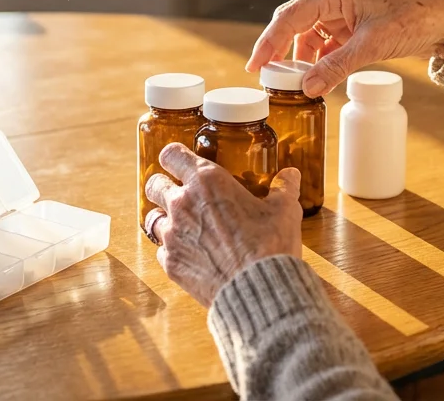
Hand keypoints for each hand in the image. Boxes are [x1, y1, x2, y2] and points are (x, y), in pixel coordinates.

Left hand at [144, 143, 302, 306]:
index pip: (172, 155)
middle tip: (179, 193)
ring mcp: (173, 235)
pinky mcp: (171, 263)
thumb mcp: (284, 210)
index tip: (180, 162)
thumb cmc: (269, 244)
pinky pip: (161, 250)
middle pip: (154, 184)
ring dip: (165, 219)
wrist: (257, 289)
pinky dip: (172, 249)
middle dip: (163, 186)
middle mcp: (182, 203)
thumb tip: (290, 175)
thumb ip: (284, 188)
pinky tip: (191, 253)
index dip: (174, 157)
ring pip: (152, 218)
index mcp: (207, 181)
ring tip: (183, 225)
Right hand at [246, 0, 443, 96]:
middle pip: (293, 25)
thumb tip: (308, 88)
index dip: (268, 42)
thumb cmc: (413, 20)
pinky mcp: (351, 28)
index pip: (290, 16)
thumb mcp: (372, 46)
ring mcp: (341, 14)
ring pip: (308, 38)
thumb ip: (337, 66)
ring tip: (295, 86)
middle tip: (267, 80)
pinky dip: (319, 63)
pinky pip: (325, 45)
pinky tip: (317, 80)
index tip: (255, 65)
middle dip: (280, 53)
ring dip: (302, 61)